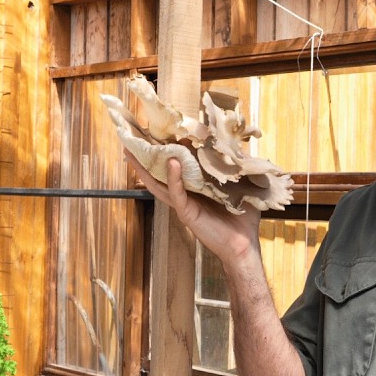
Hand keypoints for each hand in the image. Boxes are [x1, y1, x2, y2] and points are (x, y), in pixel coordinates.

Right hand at [122, 147, 261, 264]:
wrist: (243, 244)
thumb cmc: (243, 218)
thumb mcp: (243, 185)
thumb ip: (238, 167)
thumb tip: (240, 147)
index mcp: (197, 185)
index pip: (179, 163)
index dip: (171, 148)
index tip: (167, 131)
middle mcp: (186, 192)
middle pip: (161, 172)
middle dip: (146, 157)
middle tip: (132, 139)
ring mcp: (184, 202)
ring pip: (160, 182)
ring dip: (146, 166)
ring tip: (132, 150)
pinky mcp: (186, 212)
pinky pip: (176, 193)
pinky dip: (173, 178)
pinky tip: (171, 163)